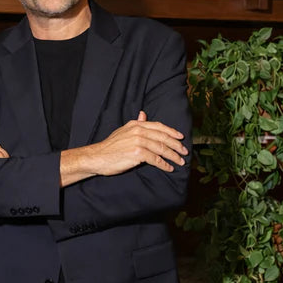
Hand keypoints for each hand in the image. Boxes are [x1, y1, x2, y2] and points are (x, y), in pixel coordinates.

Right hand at [62, 111, 186, 183]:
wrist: (97, 157)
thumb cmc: (110, 146)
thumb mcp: (123, 130)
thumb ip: (136, 123)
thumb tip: (143, 114)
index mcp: (136, 124)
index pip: (159, 126)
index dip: (172, 132)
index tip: (181, 137)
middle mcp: (138, 131)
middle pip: (163, 137)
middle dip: (176, 145)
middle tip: (184, 152)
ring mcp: (138, 141)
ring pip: (162, 148)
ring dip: (173, 156)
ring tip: (180, 162)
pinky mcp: (138, 153)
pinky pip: (156, 159)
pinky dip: (164, 165)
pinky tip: (169, 168)